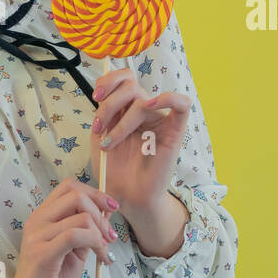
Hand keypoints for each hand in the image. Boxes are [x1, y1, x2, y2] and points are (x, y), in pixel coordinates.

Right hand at [4, 178, 120, 277]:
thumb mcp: (75, 249)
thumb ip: (87, 229)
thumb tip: (108, 211)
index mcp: (43, 216)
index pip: (69, 186)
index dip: (95, 193)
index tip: (112, 209)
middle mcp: (37, 221)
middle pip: (76, 194)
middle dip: (101, 211)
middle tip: (111, 235)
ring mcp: (36, 236)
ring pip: (81, 217)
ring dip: (101, 235)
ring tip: (105, 253)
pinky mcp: (41, 253)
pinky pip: (75, 235)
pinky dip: (96, 244)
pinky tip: (101, 258)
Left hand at [89, 68, 190, 217]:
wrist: (127, 198)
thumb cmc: (114, 172)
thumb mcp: (101, 137)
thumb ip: (103, 113)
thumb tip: (103, 94)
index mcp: (127, 109)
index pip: (124, 79)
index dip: (108, 80)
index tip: (95, 97)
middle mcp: (144, 111)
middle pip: (130, 85)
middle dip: (109, 104)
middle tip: (98, 126)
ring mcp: (160, 120)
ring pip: (143, 99)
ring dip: (121, 120)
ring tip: (109, 143)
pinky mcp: (175, 132)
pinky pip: (182, 105)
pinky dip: (168, 98)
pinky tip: (150, 106)